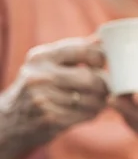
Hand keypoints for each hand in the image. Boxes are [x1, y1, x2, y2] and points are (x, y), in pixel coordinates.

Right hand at [0, 36, 108, 158]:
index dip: (101, 57)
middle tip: (106, 87)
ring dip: (100, 101)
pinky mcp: (49, 119)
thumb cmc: (39, 86)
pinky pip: (85, 115)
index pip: (84, 50)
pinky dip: (92, 113)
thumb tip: (102, 38)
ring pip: (92, 99)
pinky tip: (88, 111)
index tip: (102, 64)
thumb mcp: (48, 63)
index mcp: (41, 57)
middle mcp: (39, 76)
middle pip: (91, 78)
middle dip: (104, 84)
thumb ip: (76, 51)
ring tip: (98, 100)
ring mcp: (43, 99)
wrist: (10, 119)